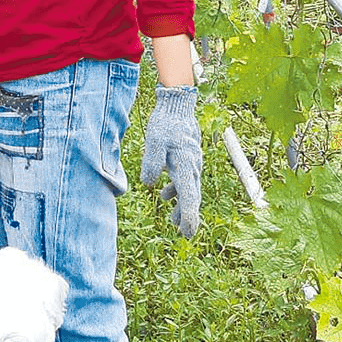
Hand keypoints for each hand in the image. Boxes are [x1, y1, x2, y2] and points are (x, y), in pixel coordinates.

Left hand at [140, 84, 201, 238]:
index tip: (188, 232)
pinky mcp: (187, 160)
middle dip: (189, 216)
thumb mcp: (154, 141)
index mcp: (186, 166)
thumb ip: (152, 162)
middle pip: (192, 197)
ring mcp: (192, 164)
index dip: (189, 216)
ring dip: (183, 206)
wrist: (177, 108)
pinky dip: (177, 191)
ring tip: (174, 221)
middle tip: (186, 234)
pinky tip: (165, 195)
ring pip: (189, 189)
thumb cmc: (166, 124)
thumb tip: (148, 183)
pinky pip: (185, 180)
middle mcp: (192, 168)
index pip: (189, 197)